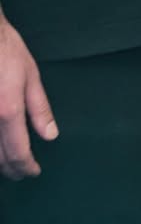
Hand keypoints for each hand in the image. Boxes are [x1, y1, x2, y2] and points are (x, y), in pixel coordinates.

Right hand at [0, 19, 56, 179]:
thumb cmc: (6, 51)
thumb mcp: (30, 75)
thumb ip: (39, 108)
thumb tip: (50, 135)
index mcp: (8, 111)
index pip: (18, 153)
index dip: (27, 167)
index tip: (34, 171)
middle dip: (12, 170)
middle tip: (23, 172)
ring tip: (9, 165)